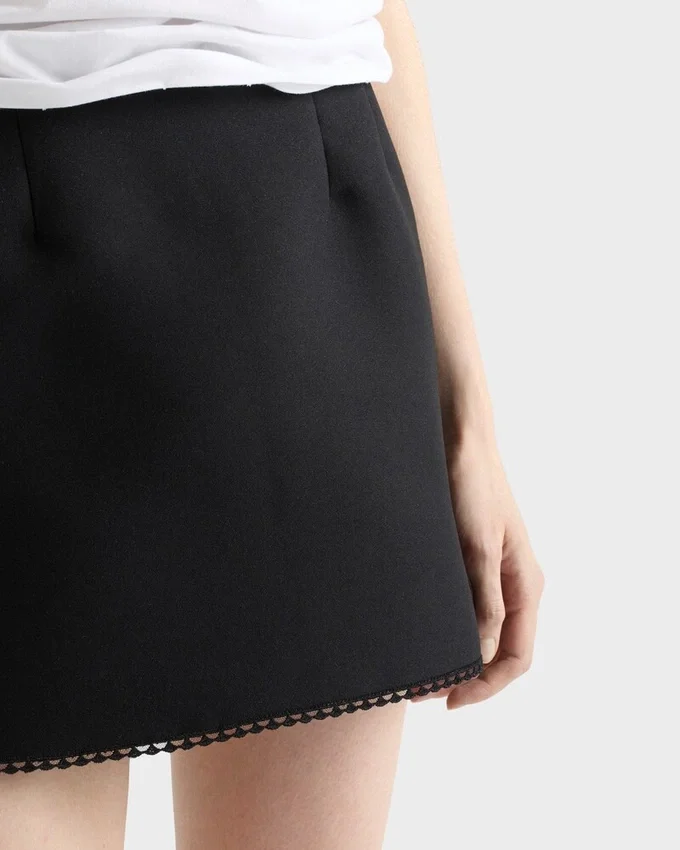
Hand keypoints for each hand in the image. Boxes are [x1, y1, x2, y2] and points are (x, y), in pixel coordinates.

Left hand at [413, 430, 543, 707]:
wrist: (454, 436)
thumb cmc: (471, 485)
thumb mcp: (478, 545)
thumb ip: (484, 600)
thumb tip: (481, 655)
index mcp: (524, 584)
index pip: (515, 656)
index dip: (485, 686)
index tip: (446, 701)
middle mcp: (509, 582)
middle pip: (496, 648)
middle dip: (465, 674)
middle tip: (421, 690)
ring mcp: (486, 569)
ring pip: (475, 627)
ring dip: (451, 650)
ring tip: (414, 665)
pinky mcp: (462, 556)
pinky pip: (457, 603)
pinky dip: (440, 624)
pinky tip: (411, 627)